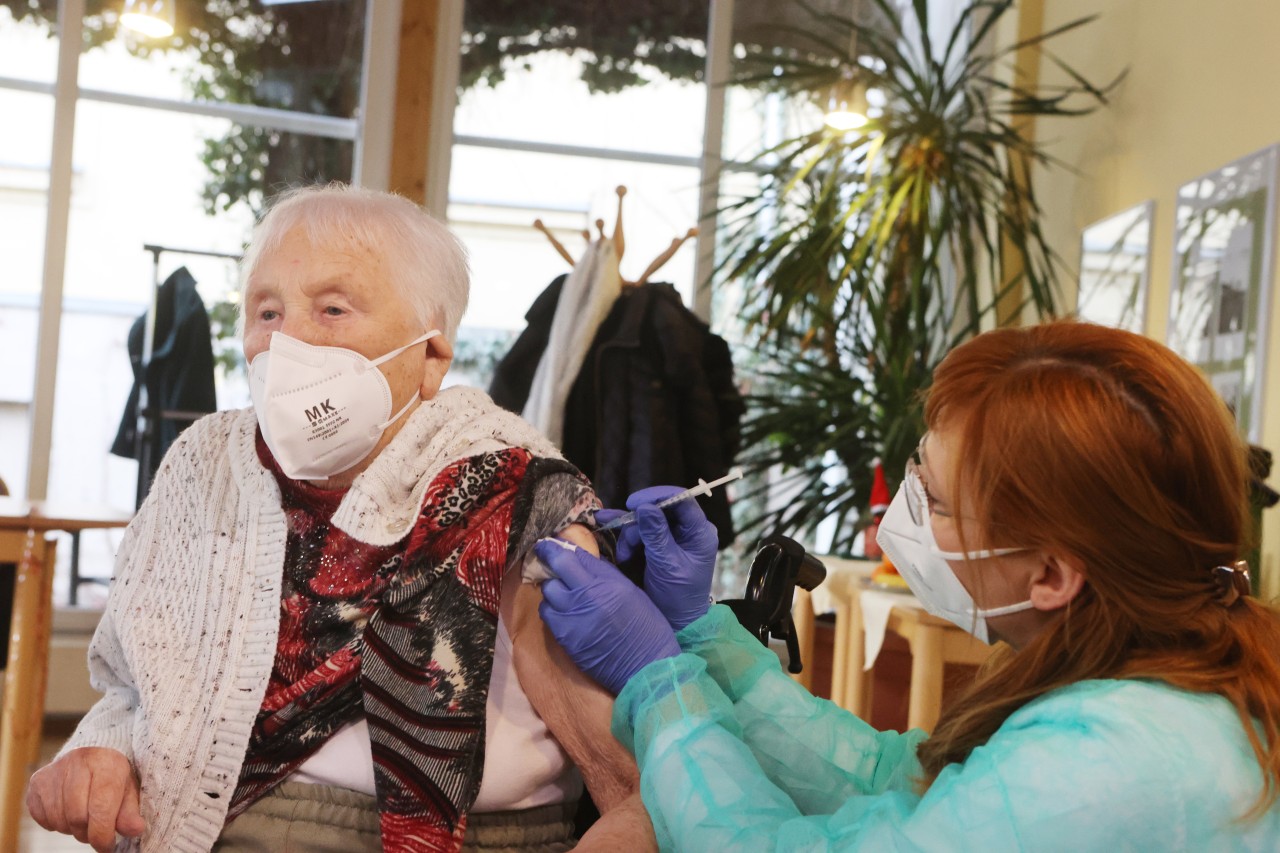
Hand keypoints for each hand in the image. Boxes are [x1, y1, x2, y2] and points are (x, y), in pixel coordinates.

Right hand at [27, 747, 144, 851]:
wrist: (93, 753)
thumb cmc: (113, 777)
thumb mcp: (128, 790)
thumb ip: (130, 812)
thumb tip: (135, 829)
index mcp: (105, 763)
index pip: (101, 808)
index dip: (103, 835)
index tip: (107, 846)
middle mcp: (77, 762)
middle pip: (77, 817)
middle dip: (88, 833)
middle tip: (96, 831)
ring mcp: (54, 771)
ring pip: (59, 820)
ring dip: (72, 828)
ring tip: (84, 816)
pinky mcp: (37, 782)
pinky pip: (42, 817)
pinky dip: (56, 822)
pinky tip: (68, 810)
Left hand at [535, 538, 679, 693]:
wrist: (646, 668)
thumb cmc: (647, 628)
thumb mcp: (632, 592)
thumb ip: (607, 575)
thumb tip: (586, 561)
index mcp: (608, 582)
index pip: (575, 555)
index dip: (559, 546)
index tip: (551, 543)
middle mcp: (587, 596)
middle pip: (556, 568)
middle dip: (549, 558)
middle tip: (545, 555)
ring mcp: (573, 617)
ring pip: (548, 590)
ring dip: (552, 586)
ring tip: (561, 589)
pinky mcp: (565, 637)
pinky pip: (547, 614)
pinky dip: (552, 608)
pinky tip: (562, 611)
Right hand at [598, 485, 719, 630]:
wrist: (676, 620)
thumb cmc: (678, 596)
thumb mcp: (667, 565)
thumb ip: (657, 535)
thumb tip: (645, 507)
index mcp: (700, 532)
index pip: (682, 500)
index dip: (658, 497)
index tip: (634, 504)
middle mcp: (687, 530)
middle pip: (660, 508)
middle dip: (638, 521)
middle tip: (625, 535)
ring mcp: (671, 536)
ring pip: (646, 520)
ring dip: (631, 534)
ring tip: (624, 555)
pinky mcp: (657, 544)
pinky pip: (640, 530)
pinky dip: (625, 533)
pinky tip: (607, 525)